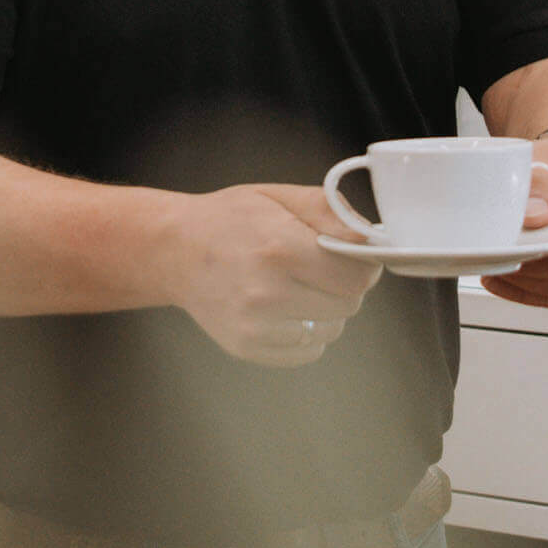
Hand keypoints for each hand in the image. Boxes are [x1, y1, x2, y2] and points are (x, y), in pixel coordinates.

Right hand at [162, 182, 382, 365]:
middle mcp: (267, 292)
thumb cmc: (231, 219)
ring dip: (326, 310)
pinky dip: (306, 332)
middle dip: (343, 284)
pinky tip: (283, 308)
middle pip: (348, 304)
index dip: (363, 264)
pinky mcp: (247, 348)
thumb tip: (372, 239)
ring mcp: (255, 326)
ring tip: (296, 286)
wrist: (175, 249)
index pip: (356, 275)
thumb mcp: (280, 197)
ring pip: (331, 330)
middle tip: (318, 266)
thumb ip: (331, 212)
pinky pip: (308, 351)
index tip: (352, 254)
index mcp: (280, 247)